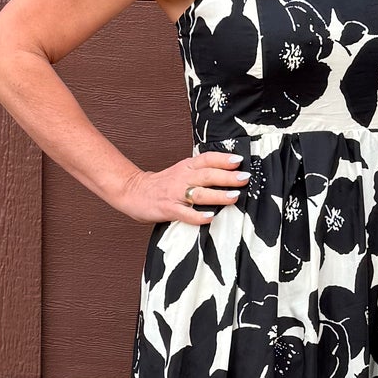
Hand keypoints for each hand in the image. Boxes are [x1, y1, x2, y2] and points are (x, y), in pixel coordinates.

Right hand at [120, 150, 247, 225]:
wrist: (133, 192)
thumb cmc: (162, 184)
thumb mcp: (181, 171)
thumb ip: (200, 171)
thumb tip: (229, 172)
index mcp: (186, 166)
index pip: (207, 159)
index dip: (223, 159)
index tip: (239, 161)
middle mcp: (182, 178)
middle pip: (207, 175)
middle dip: (227, 177)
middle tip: (244, 179)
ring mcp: (175, 194)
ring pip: (199, 193)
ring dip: (218, 195)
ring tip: (234, 197)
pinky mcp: (168, 209)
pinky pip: (184, 213)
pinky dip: (198, 216)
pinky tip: (210, 218)